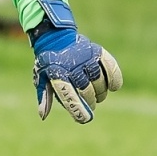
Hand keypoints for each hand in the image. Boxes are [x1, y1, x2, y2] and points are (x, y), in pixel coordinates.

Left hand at [29, 0, 122, 123]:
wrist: (54, 37)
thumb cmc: (48, 62)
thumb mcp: (41, 78)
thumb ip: (45, 96)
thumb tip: (43, 116)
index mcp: (57, 74)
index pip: (69, 95)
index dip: (78, 109)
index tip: (86, 118)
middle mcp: (72, 66)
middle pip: (86, 90)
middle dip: (90, 101)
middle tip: (91, 104)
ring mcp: (85, 58)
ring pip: (99, 80)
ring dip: (101, 92)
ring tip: (99, 95)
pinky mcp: (96, 51)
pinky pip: (110, 66)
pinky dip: (114, 78)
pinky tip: (114, 87)